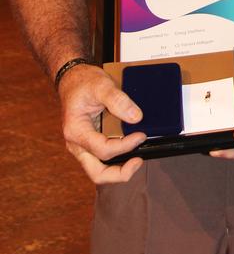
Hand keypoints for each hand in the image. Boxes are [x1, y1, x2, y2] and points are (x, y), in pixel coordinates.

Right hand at [58, 65, 146, 182]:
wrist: (72, 79)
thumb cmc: (83, 82)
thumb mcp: (101, 85)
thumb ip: (118, 100)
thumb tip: (136, 117)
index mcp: (76, 131)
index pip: (103, 149)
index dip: (125, 146)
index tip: (141, 135)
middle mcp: (77, 144)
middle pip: (97, 173)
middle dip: (119, 174)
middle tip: (139, 161)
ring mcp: (82, 146)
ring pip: (99, 170)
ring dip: (119, 169)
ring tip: (137, 157)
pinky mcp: (90, 144)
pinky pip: (102, 159)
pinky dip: (117, 158)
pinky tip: (130, 148)